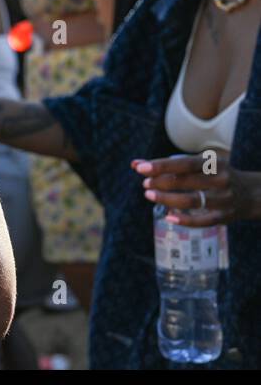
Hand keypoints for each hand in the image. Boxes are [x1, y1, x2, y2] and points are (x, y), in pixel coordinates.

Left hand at [133, 152, 259, 225]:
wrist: (251, 193)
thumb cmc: (215, 175)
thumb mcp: (198, 165)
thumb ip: (167, 165)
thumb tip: (135, 164)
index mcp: (214, 163)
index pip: (184, 164)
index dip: (161, 166)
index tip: (140, 168)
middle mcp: (221, 180)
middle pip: (186, 181)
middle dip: (161, 182)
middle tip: (145, 183)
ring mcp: (224, 199)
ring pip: (192, 201)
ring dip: (167, 199)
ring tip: (149, 195)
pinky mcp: (225, 217)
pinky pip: (203, 221)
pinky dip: (184, 221)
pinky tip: (168, 217)